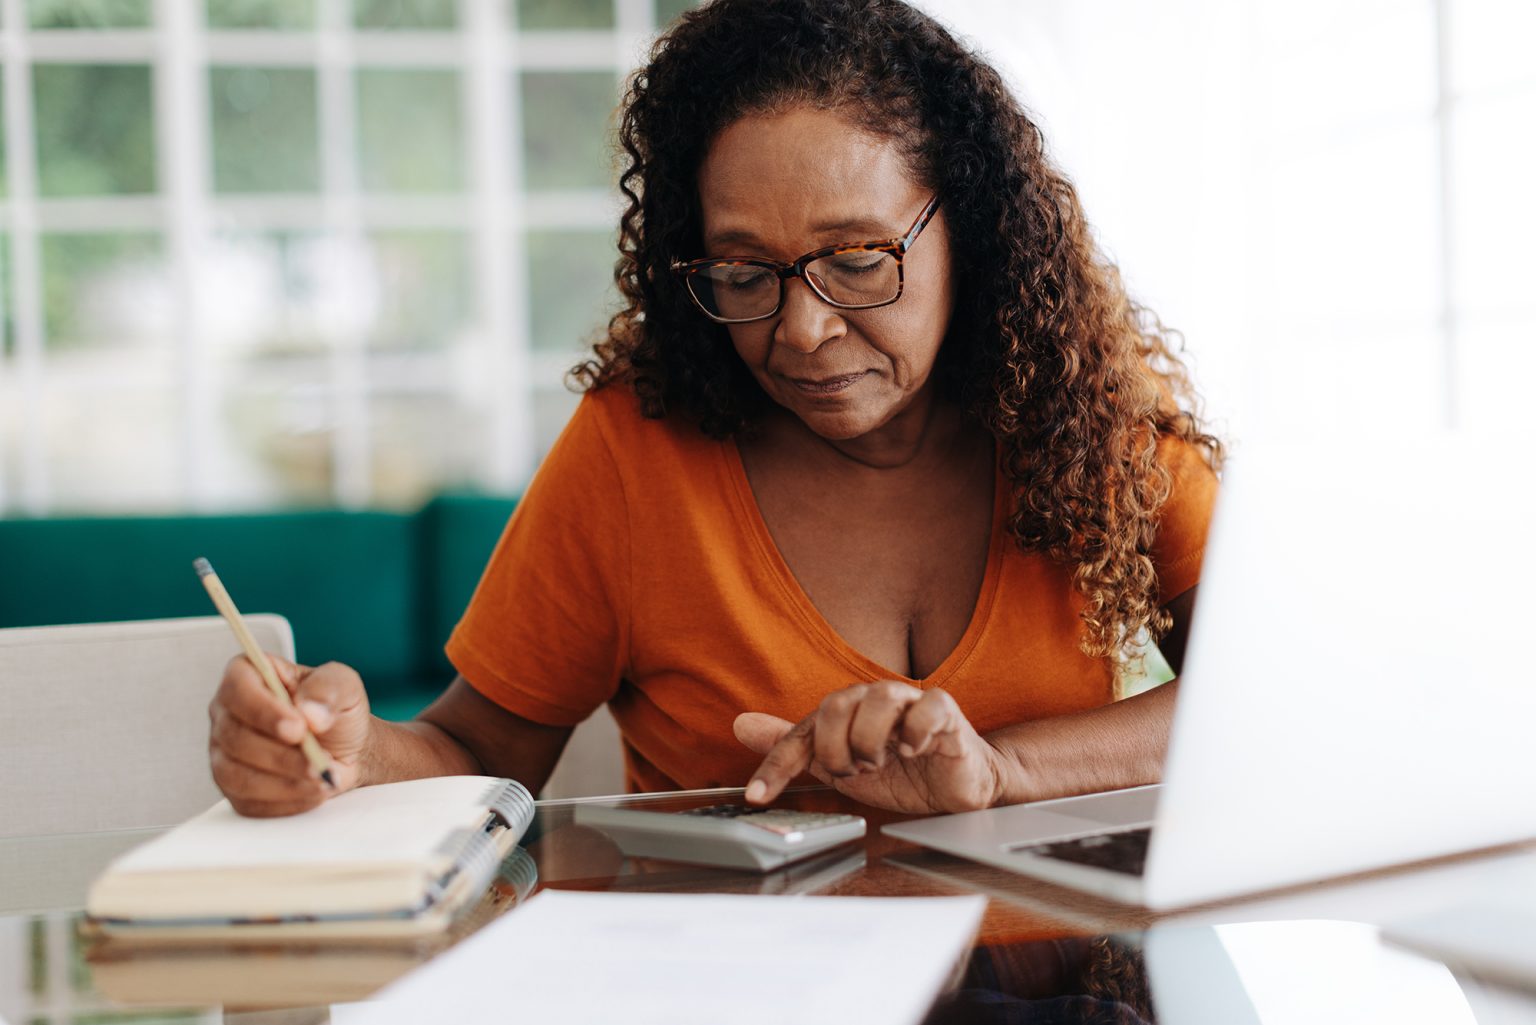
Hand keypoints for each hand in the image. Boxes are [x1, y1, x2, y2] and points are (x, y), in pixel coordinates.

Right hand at [208, 654, 372, 816]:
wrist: (345, 748)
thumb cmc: (336, 711)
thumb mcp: (344, 686)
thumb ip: (329, 689)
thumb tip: (310, 712)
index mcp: (247, 675)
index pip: (237, 689)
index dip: (264, 712)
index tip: (298, 728)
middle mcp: (227, 713)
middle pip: (234, 737)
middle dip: (281, 755)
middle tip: (319, 762)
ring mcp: (224, 752)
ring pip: (236, 774)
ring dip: (284, 781)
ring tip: (322, 778)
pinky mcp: (234, 787)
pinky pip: (247, 801)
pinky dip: (285, 801)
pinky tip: (312, 792)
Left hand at [733, 682, 1004, 813]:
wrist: (955, 787)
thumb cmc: (900, 773)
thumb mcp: (838, 766)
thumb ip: (794, 747)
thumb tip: (742, 725)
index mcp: (847, 710)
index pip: (802, 731)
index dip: (778, 763)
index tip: (758, 795)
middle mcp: (874, 699)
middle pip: (837, 706)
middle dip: (836, 751)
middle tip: (852, 773)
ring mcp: (911, 703)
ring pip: (879, 700)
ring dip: (871, 742)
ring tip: (880, 763)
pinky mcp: (945, 712)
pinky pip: (927, 708)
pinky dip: (914, 732)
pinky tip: (911, 751)